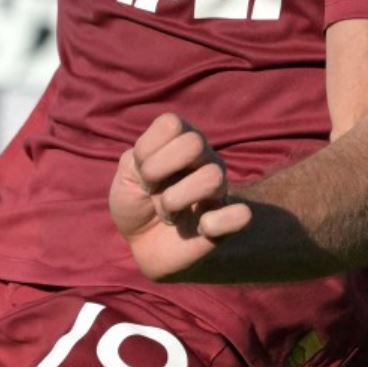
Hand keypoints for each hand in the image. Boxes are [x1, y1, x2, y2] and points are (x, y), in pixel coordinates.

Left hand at [109, 113, 251, 280]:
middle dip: (157, 172)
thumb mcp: (127, 173)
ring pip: (212, 178)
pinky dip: (213, 224)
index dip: (147, 151)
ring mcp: (219, 187)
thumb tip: (176, 170)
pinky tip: (200, 228)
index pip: (171, 124)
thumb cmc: (136, 200)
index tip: (140, 171)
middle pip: (194, 143)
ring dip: (174, 201)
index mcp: (180, 139)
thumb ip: (143, 158)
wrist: (143, 242)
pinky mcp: (228, 219)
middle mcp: (204, 157)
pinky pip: (241, 215)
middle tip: (151, 190)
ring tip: (168, 213)